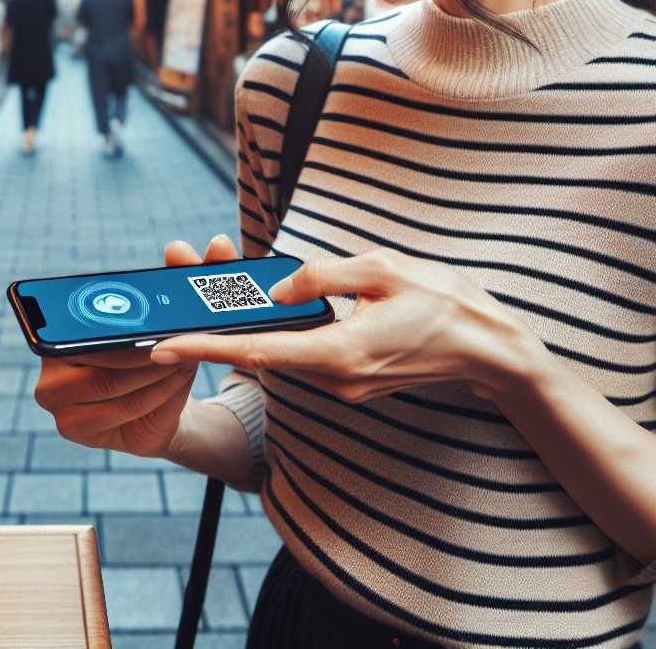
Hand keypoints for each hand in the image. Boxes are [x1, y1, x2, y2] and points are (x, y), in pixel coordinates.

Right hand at [31, 235, 238, 456]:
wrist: (156, 408)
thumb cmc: (157, 354)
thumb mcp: (173, 316)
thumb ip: (193, 278)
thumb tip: (217, 244)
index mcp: (57, 333)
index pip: (81, 324)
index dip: (123, 323)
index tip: (158, 323)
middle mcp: (49, 368)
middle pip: (99, 358)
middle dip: (148, 352)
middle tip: (183, 343)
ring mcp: (59, 406)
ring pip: (114, 388)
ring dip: (160, 374)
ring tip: (187, 360)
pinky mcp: (78, 431)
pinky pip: (124, 413)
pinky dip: (158, 396)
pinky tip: (176, 382)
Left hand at [151, 249, 544, 403]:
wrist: (493, 350)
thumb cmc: (445, 302)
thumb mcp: (381, 269)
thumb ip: (321, 275)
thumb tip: (277, 285)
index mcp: (338, 352)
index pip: (254, 352)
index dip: (204, 349)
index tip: (162, 349)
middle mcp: (336, 378)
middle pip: (263, 353)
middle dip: (222, 328)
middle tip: (179, 302)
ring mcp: (346, 386)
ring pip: (286, 353)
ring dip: (257, 329)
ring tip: (225, 297)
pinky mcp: (355, 382)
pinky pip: (310, 354)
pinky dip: (290, 334)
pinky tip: (283, 309)